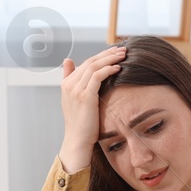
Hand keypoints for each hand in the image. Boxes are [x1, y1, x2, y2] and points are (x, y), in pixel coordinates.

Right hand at [59, 45, 126, 169]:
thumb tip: (68, 61)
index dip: (101, 56)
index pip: (86, 63)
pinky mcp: (85, 96)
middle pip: (91, 61)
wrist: (77, 141)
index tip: (115, 52)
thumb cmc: (81, 124)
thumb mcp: (76, 101)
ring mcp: (76, 89)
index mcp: (66, 83)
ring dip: (110, 58)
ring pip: (94, 66)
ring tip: (123, 55)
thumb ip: (74, 82)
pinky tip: (118, 68)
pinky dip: (108, 69)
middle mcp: (69, 84)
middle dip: (108, 54)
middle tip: (123, 49)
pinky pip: (97, 76)